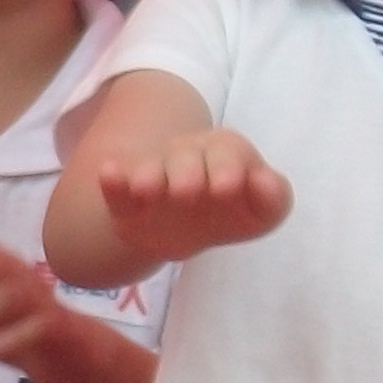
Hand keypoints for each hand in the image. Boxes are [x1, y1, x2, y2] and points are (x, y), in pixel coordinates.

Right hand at [96, 129, 291, 264]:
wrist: (181, 232)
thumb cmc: (230, 213)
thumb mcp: (262, 213)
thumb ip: (274, 198)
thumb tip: (265, 181)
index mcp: (224, 152)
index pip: (227, 150)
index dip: (228, 167)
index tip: (228, 187)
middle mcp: (186, 156)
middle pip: (185, 156)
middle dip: (187, 172)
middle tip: (187, 193)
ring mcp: (154, 173)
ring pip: (150, 169)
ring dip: (149, 177)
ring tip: (147, 189)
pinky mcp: (125, 196)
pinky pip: (115, 184)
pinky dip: (112, 180)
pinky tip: (108, 175)